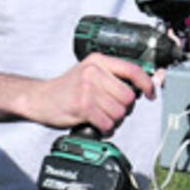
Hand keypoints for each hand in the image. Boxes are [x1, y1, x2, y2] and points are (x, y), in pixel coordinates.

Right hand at [24, 53, 155, 134]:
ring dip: (113, 120)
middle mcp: (93, 71)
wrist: (40, 98)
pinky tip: (96, 124)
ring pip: (119, 112)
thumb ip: (113, 77)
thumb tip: (142, 87)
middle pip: (128, 96)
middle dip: (123, 108)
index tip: (150, 93)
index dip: (146, 83)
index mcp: (98, 61)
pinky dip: (105, 128)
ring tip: (99, 116)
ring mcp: (87, 88)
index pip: (132, 69)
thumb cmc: (67, 89)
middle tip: (109, 109)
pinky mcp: (82, 106)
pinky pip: (107, 123)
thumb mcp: (89, 74)